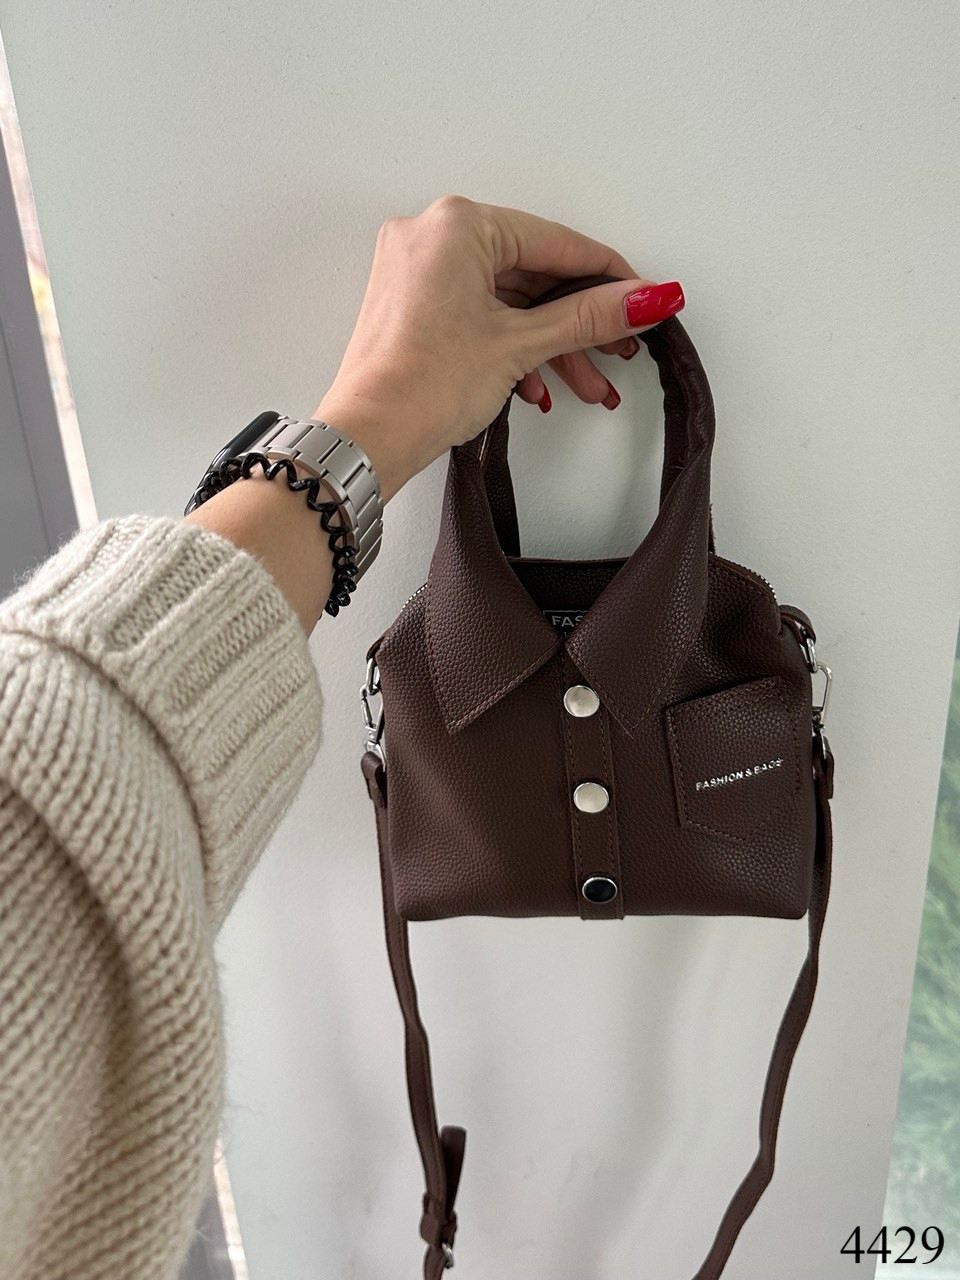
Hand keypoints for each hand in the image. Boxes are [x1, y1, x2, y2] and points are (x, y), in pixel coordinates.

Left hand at [313, 195, 683, 500]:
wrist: (368, 439)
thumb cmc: (422, 386)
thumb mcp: (521, 344)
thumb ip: (589, 317)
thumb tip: (645, 298)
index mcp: (457, 224)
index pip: (556, 242)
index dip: (609, 277)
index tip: (644, 298)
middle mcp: (432, 236)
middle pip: (532, 272)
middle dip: (578, 322)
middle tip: (618, 348)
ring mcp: (418, 271)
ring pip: (508, 298)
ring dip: (550, 343)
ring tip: (585, 383)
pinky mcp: (412, 305)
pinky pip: (480, 312)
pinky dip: (513, 344)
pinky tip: (538, 385)